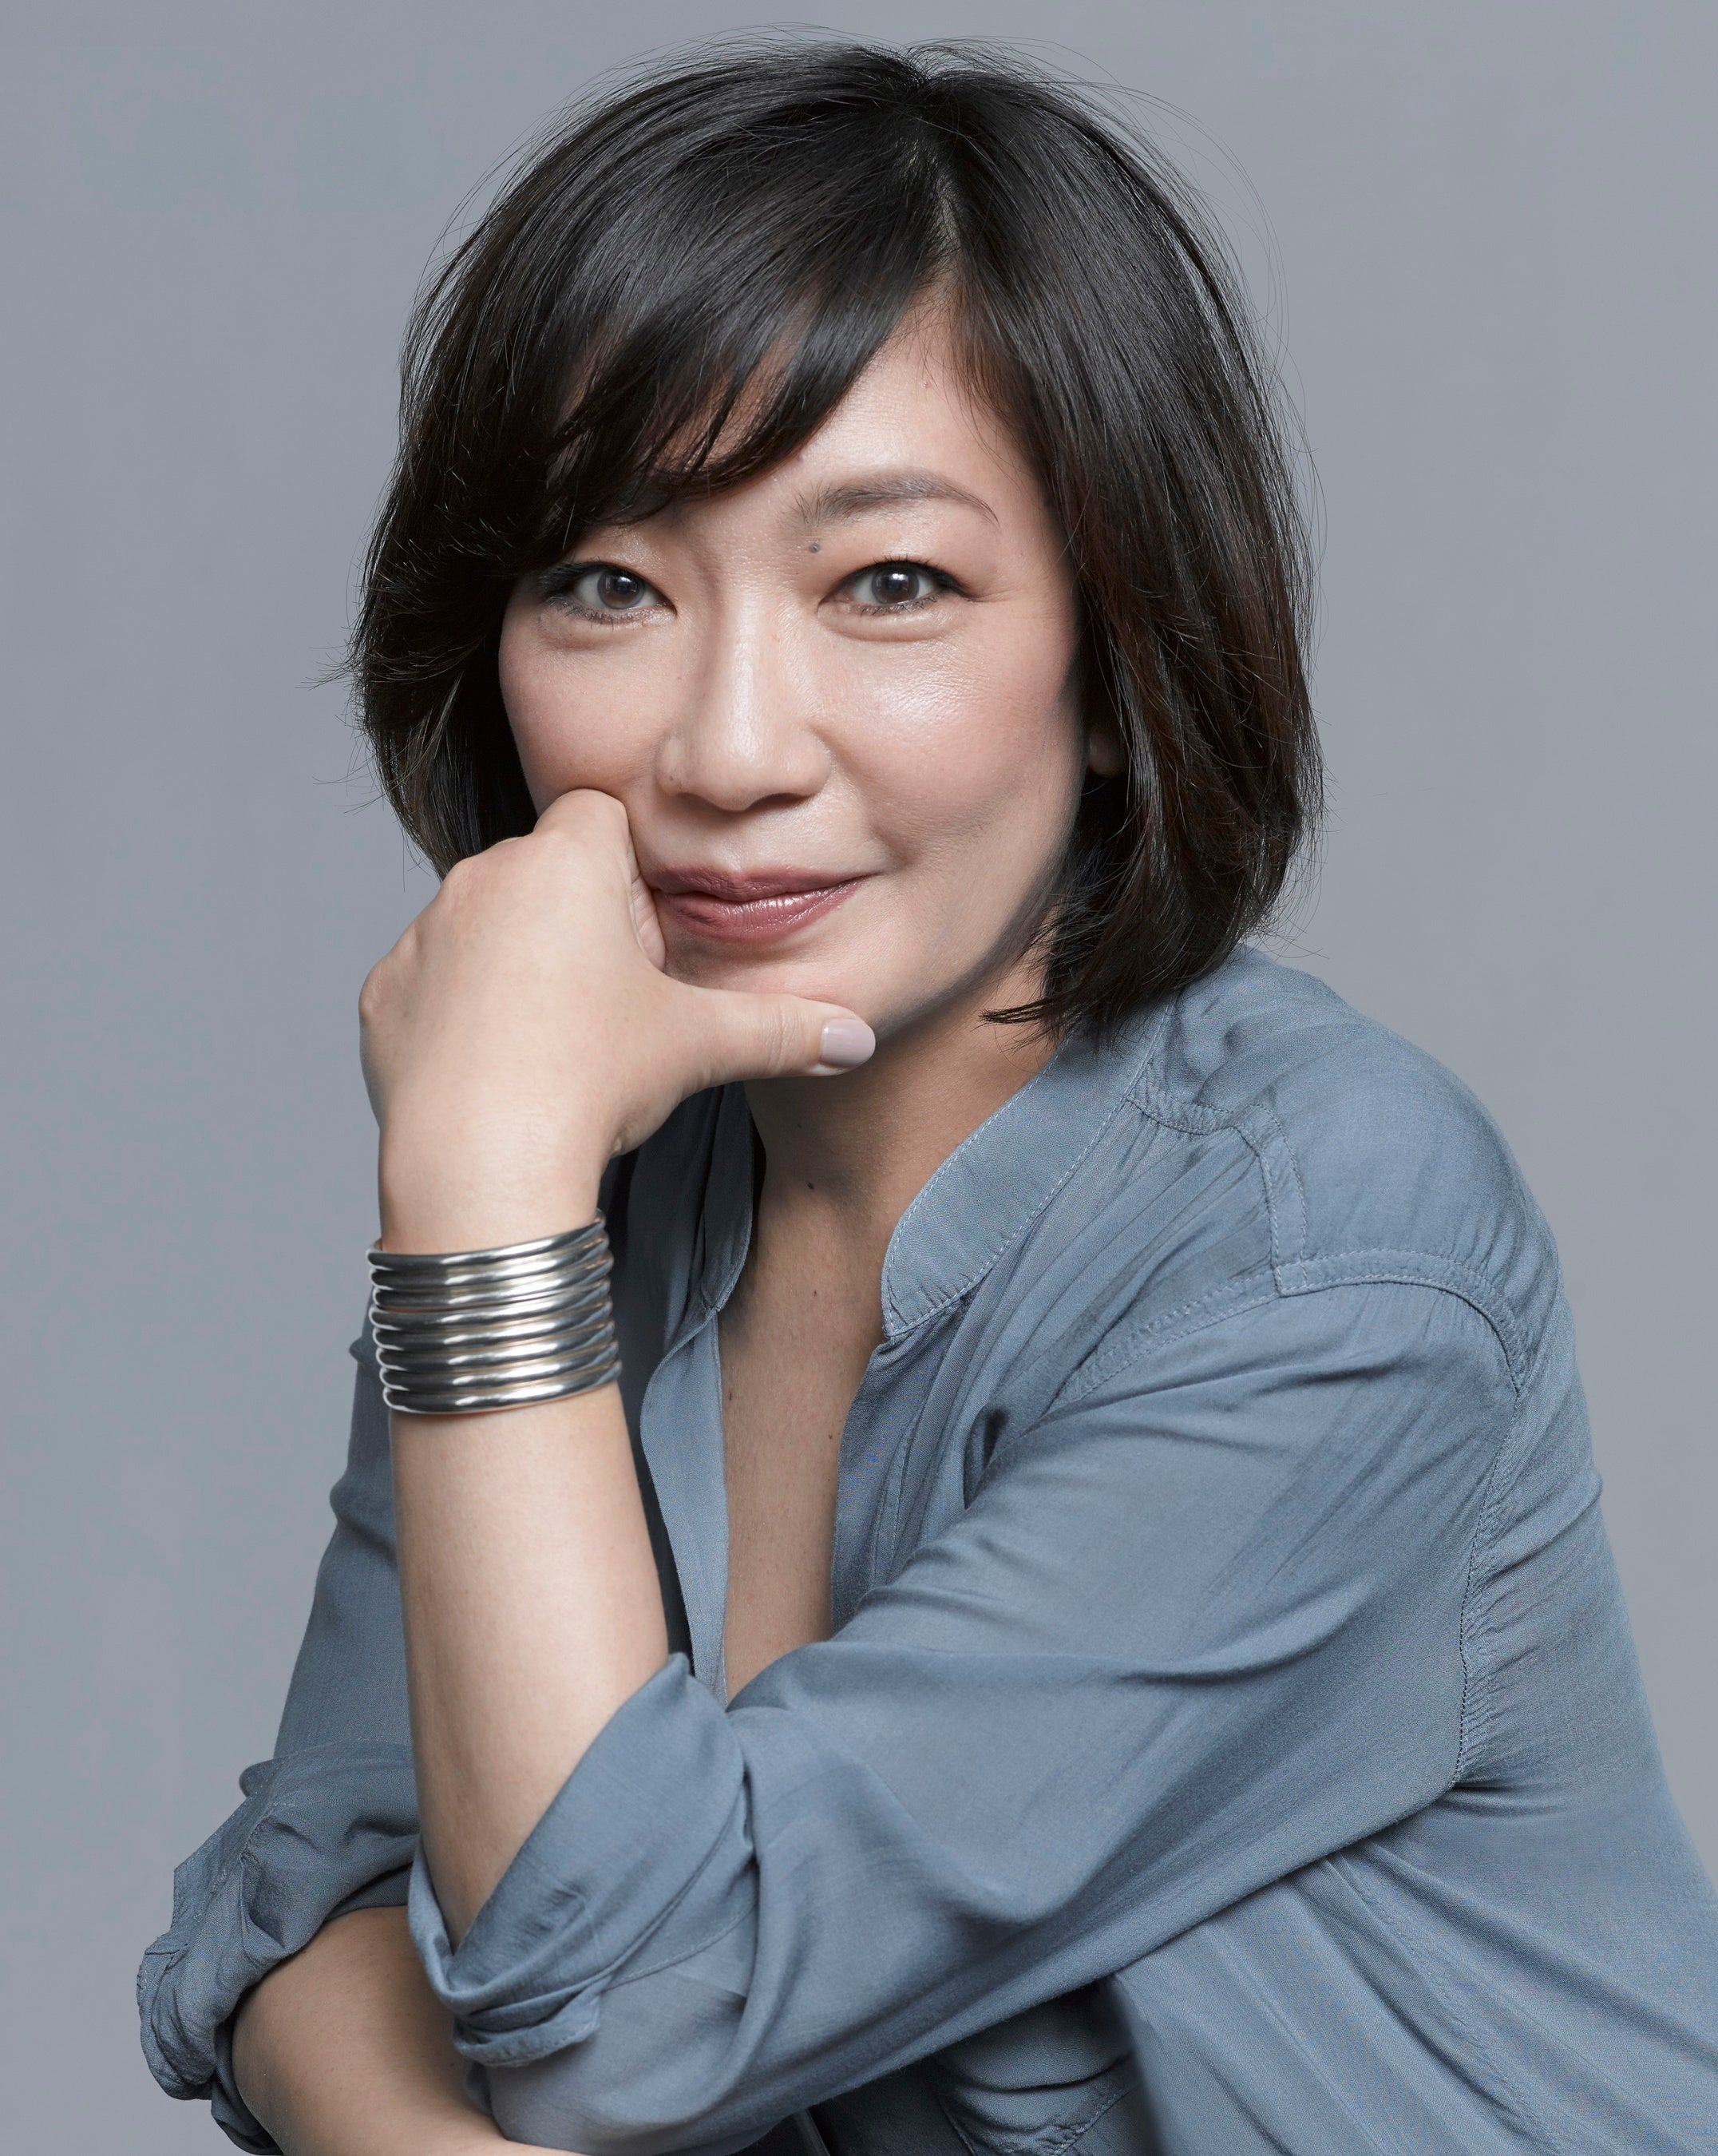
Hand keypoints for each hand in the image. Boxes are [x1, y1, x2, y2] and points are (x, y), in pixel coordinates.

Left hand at [359, 790, 873, 1251]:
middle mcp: (480, 879)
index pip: (601, 816)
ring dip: (518, 965)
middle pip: (546, 872)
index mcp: (561, 862)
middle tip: (611, 1006)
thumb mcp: (700, 1045)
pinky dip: (461, 1014)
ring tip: (552, 1047)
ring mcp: (422, 936)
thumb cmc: (591, 1083)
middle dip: (578, 922)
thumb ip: (783, 1029)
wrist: (481, 1167)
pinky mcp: (383, 995)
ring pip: (485, 925)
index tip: (643, 946)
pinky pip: (433, 983)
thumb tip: (855, 1040)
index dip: (632, 877)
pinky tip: (496, 1071)